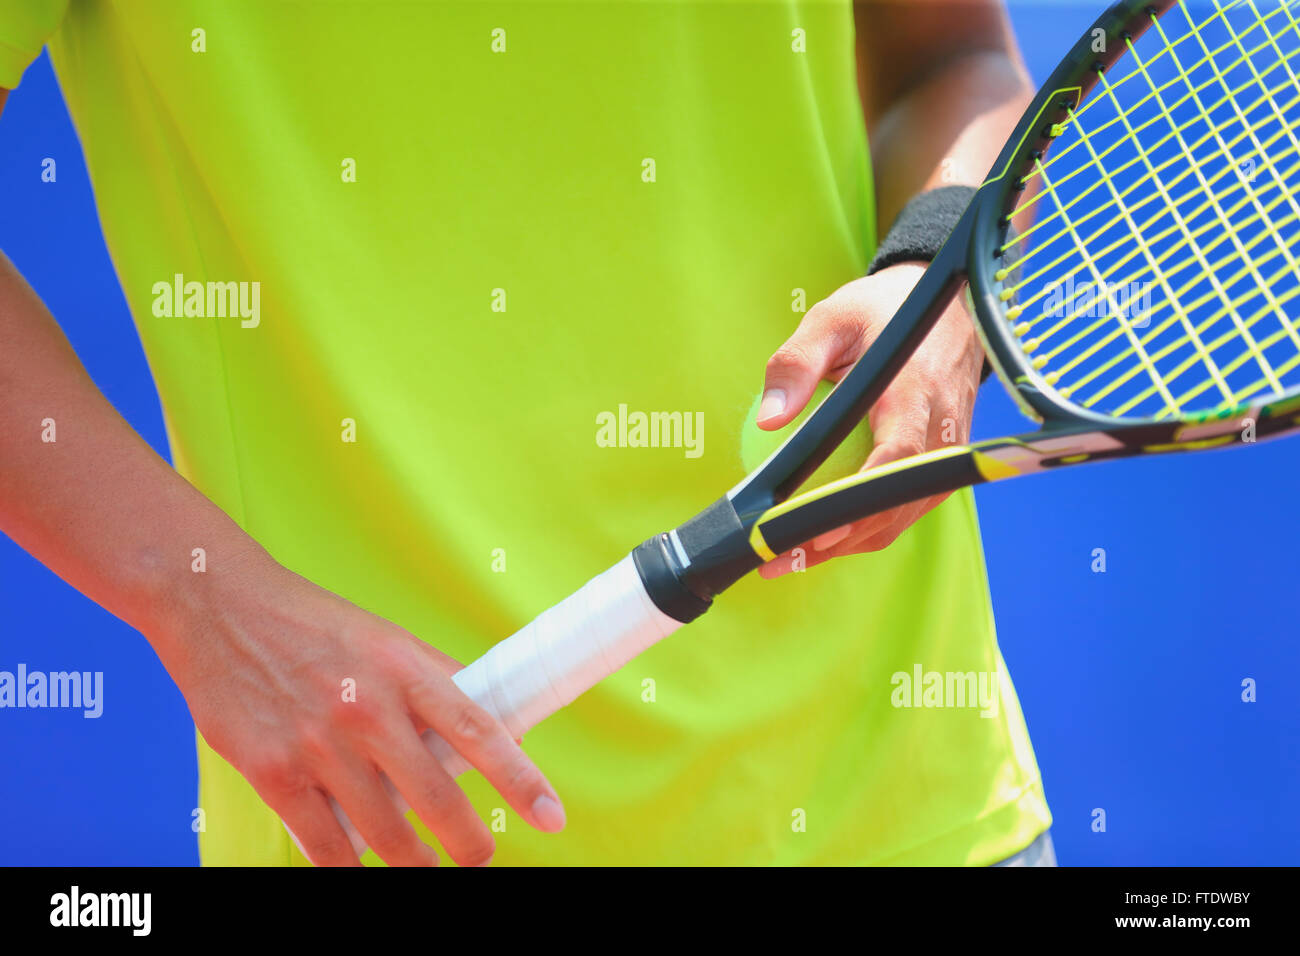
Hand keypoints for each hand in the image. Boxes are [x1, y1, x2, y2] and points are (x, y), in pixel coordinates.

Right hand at [162, 548, 564, 866]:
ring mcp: (317, 744)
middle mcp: (367, 709)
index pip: (479, 730)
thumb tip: (498, 723)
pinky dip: (349, 865)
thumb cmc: (311, 623)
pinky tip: (363, 868)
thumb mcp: (386, 638)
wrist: (217, 606)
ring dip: (414, 864)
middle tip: (481, 858)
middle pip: (436, 797)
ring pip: (384, 832)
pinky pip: (324, 842)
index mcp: (404, 670)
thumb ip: (439, 679)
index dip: (521, 779)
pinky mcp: (272, 772)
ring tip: (428, 871)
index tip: (551, 815)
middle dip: (468, 844)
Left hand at [754, 263, 982, 577]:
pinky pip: (904, 507)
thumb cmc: (881, 313)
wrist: (944, 311)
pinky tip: (818, 535)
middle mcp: (942, 430)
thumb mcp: (831, 319)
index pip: (898, 456)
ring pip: (899, 516)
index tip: (815, 527)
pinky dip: (863, 528)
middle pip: (895, 503)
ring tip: (786, 558)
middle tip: (776, 559)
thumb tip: (768, 419)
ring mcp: (947, 453)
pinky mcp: (942, 466)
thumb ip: (796, 364)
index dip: (859, 498)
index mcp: (916, 391)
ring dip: (845, 543)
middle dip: (837, 540)